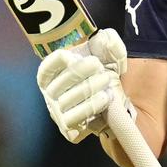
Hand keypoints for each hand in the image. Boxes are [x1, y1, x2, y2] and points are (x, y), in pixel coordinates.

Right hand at [36, 28, 130, 142]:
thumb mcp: (108, 56)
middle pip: (59, 83)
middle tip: (98, 66)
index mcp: (54, 75)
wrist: (119, 106)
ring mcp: (59, 112)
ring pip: (67, 101)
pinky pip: (73, 120)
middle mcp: (52, 94)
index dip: (57, 61)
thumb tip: (106, 38)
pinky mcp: (69, 129)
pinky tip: (104, 99)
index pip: (47, 68)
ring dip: (88, 89)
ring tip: (106, 81)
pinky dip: (90, 108)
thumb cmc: (105, 77)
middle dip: (79, 72)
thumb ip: (108, 43)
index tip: (73, 55)